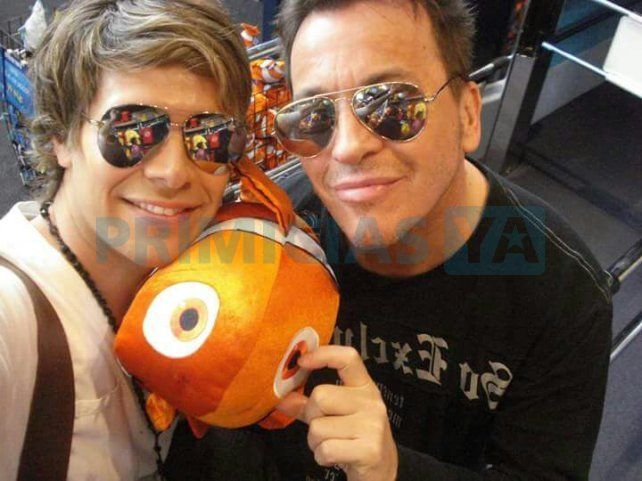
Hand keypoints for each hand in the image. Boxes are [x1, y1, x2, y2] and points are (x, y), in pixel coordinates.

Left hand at [276, 346, 397, 480]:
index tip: (303, 361)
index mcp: (364, 387)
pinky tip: (336, 457)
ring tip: (331, 445)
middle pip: (321, 396)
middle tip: (323, 428)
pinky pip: (325, 449)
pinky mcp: (369, 450)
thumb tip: (282, 398)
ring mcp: (372, 426)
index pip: (348, 358)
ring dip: (315, 441)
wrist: (381, 470)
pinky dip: (322, 457)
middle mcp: (371, 402)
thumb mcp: (336, 415)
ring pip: (318, 426)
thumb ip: (309, 405)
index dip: (323, 354)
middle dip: (312, 416)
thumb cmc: (354, 437)